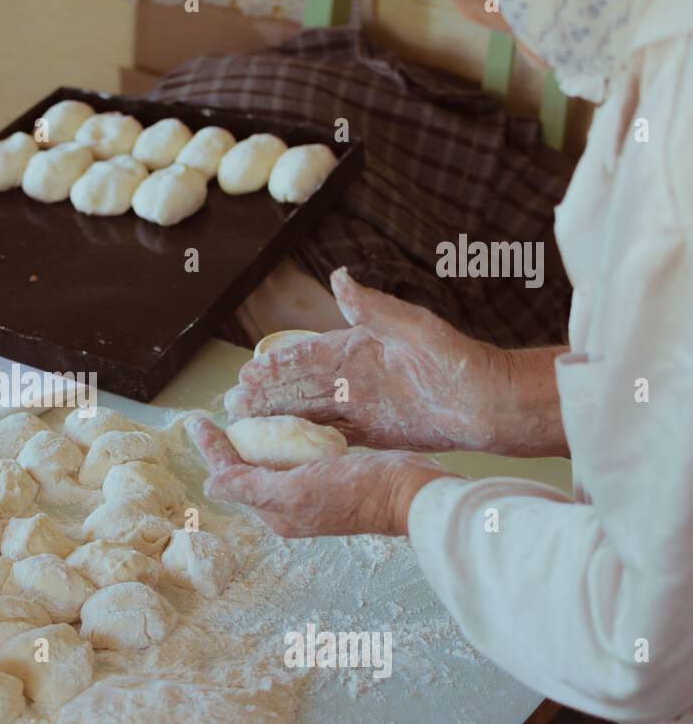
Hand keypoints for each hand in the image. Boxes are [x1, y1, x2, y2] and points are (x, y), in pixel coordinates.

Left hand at [189, 416, 453, 537]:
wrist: (412, 494)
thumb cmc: (357, 493)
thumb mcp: (297, 490)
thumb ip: (252, 487)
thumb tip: (210, 486)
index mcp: (277, 511)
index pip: (232, 476)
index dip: (212, 448)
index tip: (195, 420)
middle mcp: (290, 504)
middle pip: (245, 470)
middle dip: (225, 445)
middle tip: (206, 419)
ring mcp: (311, 491)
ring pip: (268, 462)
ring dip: (250, 440)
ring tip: (235, 417)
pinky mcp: (331, 476)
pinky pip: (295, 456)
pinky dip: (280, 438)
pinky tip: (280, 422)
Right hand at [225, 268, 517, 452]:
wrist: (490, 404)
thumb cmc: (457, 360)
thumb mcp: (414, 328)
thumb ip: (372, 307)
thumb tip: (337, 277)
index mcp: (359, 346)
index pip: (308, 354)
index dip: (277, 364)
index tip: (248, 371)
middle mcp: (355, 375)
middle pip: (300, 385)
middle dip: (266, 393)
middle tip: (233, 402)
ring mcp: (362, 404)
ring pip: (309, 410)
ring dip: (278, 416)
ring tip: (245, 424)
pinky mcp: (373, 431)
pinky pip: (330, 434)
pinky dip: (305, 438)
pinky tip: (281, 446)